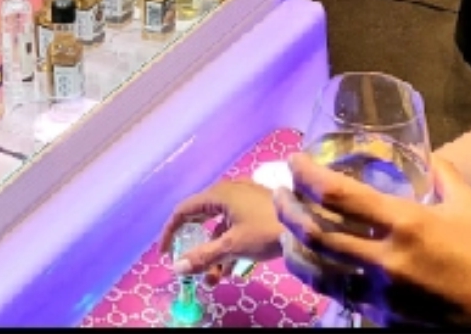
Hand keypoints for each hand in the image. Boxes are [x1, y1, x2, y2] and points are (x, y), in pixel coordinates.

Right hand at [159, 181, 282, 285]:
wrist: (304, 223)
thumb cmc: (265, 229)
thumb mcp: (232, 246)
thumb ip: (203, 256)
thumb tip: (176, 267)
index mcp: (219, 194)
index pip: (184, 210)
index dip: (170, 232)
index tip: (165, 254)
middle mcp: (229, 191)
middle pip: (201, 219)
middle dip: (195, 247)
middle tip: (189, 267)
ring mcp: (243, 199)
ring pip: (219, 227)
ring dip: (213, 253)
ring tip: (214, 279)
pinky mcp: (255, 208)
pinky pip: (233, 227)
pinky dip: (227, 246)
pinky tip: (229, 270)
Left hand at [275, 154, 470, 327]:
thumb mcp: (469, 204)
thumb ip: (440, 173)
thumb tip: (422, 154)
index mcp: (405, 224)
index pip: (337, 196)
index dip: (306, 175)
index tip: (294, 161)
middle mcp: (386, 261)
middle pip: (316, 236)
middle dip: (289, 211)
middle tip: (280, 194)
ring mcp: (384, 297)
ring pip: (320, 274)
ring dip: (295, 250)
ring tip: (286, 232)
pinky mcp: (387, 322)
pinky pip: (345, 299)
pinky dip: (325, 281)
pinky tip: (321, 268)